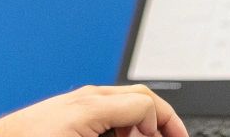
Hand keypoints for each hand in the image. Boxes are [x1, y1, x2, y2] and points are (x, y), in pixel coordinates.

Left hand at [0, 84, 189, 136]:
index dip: (166, 124)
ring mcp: (74, 101)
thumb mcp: (88, 135)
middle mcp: (86, 97)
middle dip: (160, 117)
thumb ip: (121, 128)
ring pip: (122, 101)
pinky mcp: (64, 110)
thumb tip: (146, 129)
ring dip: (139, 121)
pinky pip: (104, 108)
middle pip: (139, 96)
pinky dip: (119, 121)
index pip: (147, 105)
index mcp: (94, 104)